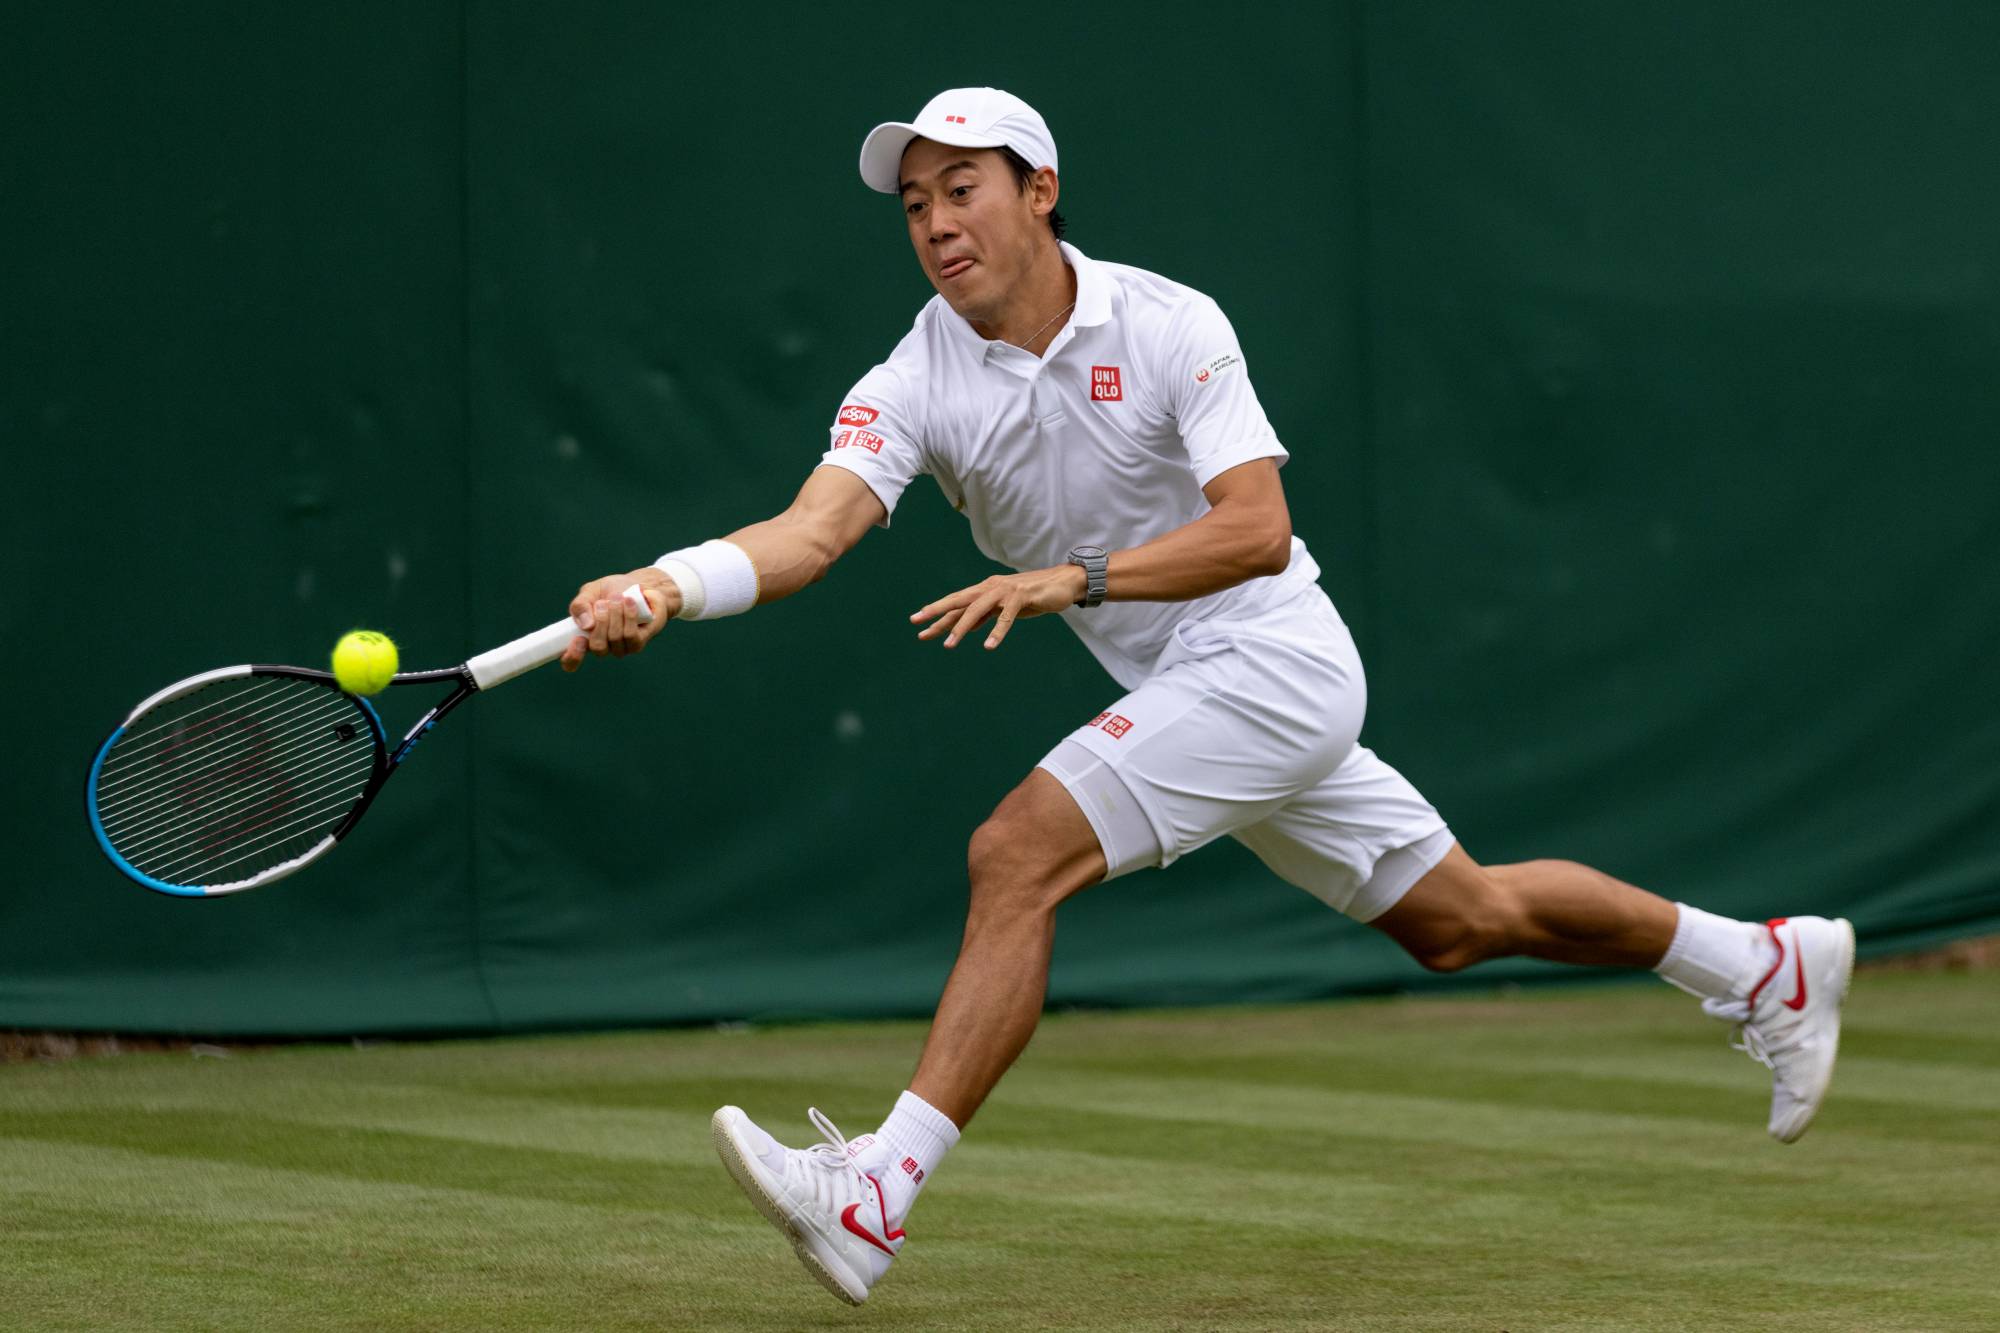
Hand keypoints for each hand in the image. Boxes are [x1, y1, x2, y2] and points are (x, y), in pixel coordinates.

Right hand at [560, 566, 680, 671]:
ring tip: (618, 597)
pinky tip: (629, 602)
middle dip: (601, 621)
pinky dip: (629, 616)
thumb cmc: (610, 591)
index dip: (572, 657)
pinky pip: (631, 635)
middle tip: (603, 602)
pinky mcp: (638, 642)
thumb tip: (586, 625)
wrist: (638, 584)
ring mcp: (621, 648)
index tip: (578, 639)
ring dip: (616, 614)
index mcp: (584, 638)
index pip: (572, 661)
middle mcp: (602, 647)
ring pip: (615, 638)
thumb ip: (580, 605)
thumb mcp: (589, 592)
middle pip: (597, 646)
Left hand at [910, 564, 1086, 649]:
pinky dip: (997, 631)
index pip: (956, 602)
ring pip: (977, 609)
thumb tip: (963, 627)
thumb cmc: (1033, 597)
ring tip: (949, 645)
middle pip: (959, 600)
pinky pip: (1006, 617)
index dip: (937, 612)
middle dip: (937, 613)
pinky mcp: (1022, 597)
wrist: (1064, 583)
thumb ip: (984, 616)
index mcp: (985, 590)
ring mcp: (1005, 591)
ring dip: (962, 628)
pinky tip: (988, 646)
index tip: (917, 622)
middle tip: (918, 624)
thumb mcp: (1004, 608)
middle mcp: (991, 588)